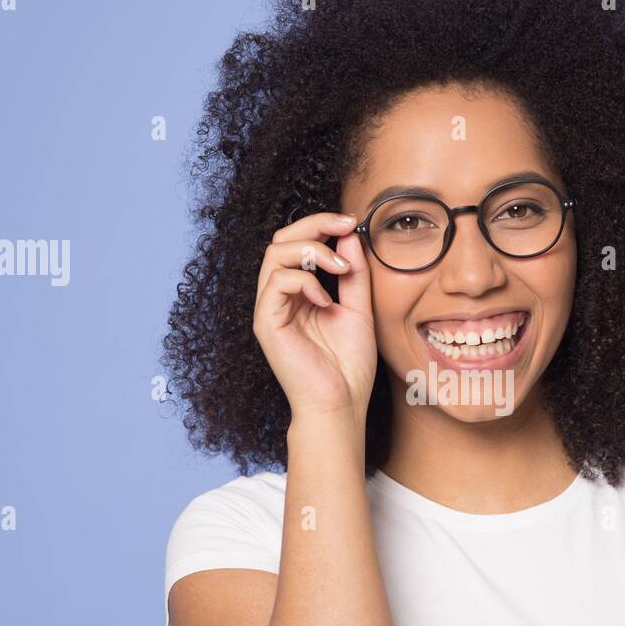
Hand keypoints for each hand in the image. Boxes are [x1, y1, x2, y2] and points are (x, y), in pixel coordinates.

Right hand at [251, 212, 377, 420]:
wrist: (341, 404)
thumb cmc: (349, 366)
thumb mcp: (359, 309)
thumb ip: (354, 274)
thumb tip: (349, 235)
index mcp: (299, 292)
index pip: (298, 243)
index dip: (321, 224)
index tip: (351, 221)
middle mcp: (279, 297)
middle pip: (280, 239)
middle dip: (314, 224)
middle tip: (345, 225)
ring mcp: (270, 309)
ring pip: (274, 253)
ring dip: (313, 250)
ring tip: (342, 269)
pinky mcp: (265, 323)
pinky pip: (277, 282)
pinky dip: (305, 282)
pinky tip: (326, 301)